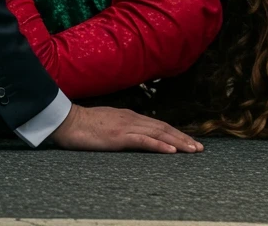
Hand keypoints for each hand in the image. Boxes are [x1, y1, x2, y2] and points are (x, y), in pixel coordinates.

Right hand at [50, 103, 202, 152]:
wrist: (67, 121)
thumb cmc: (84, 124)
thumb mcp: (106, 124)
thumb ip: (121, 128)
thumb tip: (131, 135)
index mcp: (128, 116)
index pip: (157, 124)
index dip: (174, 132)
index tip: (188, 141)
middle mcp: (131, 118)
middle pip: (163, 127)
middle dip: (183, 137)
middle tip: (200, 148)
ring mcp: (126, 126)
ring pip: (158, 133)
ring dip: (178, 141)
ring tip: (193, 150)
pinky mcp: (119, 136)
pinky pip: (144, 141)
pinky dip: (159, 145)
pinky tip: (171, 151)